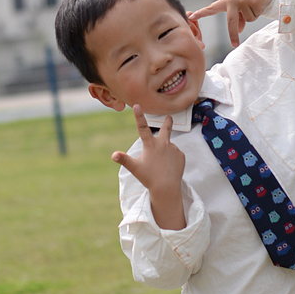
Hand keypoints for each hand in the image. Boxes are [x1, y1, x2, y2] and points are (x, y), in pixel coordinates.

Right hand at [112, 105, 186, 229]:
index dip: (139, 116)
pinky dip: (172, 160)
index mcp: (150, 145)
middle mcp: (163, 143)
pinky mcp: (181, 155)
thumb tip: (113, 155)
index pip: (142, 127)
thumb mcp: (135, 168)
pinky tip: (169, 168)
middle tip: (169, 117)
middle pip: (166, 129)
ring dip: (165, 154)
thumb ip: (124, 159)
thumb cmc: (149, 178)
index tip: (137, 105)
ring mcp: (174, 149)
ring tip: (161, 166)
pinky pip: (175, 155)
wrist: (167, 188)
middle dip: (167, 122)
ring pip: (168, 148)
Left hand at [190, 0, 281, 47]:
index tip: (190, 16)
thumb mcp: (239, 4)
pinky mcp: (253, 2)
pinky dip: (258, 11)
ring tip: (253, 2)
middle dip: (233, 35)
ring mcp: (242, 1)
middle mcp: (232, 1)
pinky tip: (258, 1)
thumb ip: (237, 18)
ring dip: (252, 14)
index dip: (201, 13)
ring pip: (248, 20)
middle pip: (231, 22)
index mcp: (225, 1)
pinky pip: (255, 15)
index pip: (211, 9)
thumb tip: (239, 30)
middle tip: (234, 45)